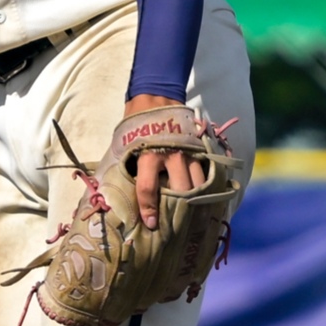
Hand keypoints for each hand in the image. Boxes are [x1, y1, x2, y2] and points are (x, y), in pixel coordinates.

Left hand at [124, 94, 195, 230]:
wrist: (156, 96)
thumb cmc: (136, 125)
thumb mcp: (125, 146)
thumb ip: (127, 168)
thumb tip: (116, 193)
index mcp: (148, 156)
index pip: (148, 189)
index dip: (148, 210)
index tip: (151, 224)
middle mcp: (171, 156)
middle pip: (181, 191)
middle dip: (179, 212)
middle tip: (178, 229)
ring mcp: (189, 152)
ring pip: (199, 185)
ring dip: (197, 204)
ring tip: (197, 220)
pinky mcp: (199, 149)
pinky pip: (208, 173)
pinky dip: (208, 188)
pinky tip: (209, 201)